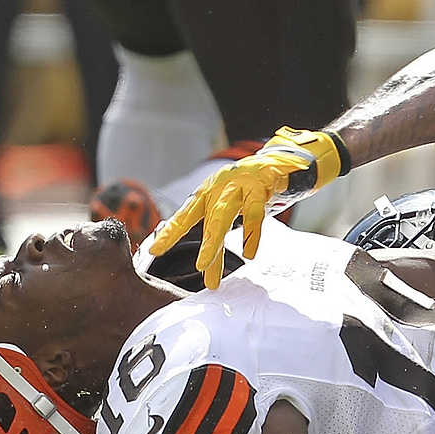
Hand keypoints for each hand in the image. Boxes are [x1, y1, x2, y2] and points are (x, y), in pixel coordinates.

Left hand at [148, 127, 349, 289]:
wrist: (280, 165)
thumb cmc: (249, 191)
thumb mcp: (228, 207)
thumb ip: (215, 230)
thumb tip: (205, 264)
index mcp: (208, 192)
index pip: (185, 214)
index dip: (170, 232)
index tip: (154, 250)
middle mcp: (220, 187)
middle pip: (206, 218)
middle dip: (196, 242)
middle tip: (192, 268)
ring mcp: (240, 184)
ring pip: (224, 215)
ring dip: (213, 242)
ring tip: (206, 266)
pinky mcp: (261, 185)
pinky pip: (255, 213)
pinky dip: (251, 234)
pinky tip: (248, 253)